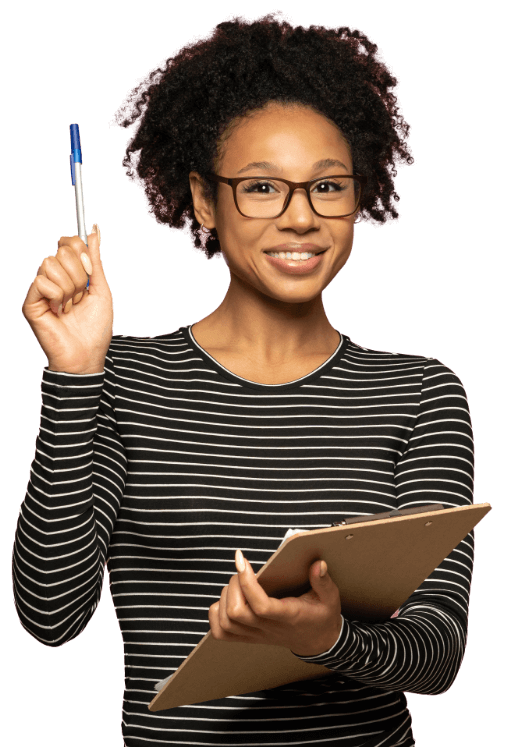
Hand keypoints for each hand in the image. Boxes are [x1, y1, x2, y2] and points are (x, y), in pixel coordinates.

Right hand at [22, 227, 113, 373]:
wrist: (87, 355)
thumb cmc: (95, 328)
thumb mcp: (101, 289)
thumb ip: (95, 260)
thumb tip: (95, 230)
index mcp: (70, 272)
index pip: (68, 242)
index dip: (81, 252)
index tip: (90, 273)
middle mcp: (53, 277)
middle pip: (62, 250)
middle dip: (79, 275)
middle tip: (80, 297)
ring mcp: (41, 289)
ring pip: (50, 263)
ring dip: (69, 288)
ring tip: (70, 306)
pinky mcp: (30, 301)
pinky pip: (42, 281)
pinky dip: (57, 296)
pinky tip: (59, 311)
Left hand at [208, 550, 342, 656]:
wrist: (317, 641)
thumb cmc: (321, 616)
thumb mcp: (330, 598)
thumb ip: (324, 581)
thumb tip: (318, 564)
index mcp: (288, 617)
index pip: (261, 606)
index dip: (247, 582)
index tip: (241, 560)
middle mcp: (268, 628)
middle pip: (236, 613)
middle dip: (233, 585)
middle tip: (242, 569)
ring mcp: (256, 635)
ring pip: (227, 622)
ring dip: (224, 596)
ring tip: (236, 581)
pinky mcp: (249, 637)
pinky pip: (222, 633)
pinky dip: (216, 614)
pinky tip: (226, 599)